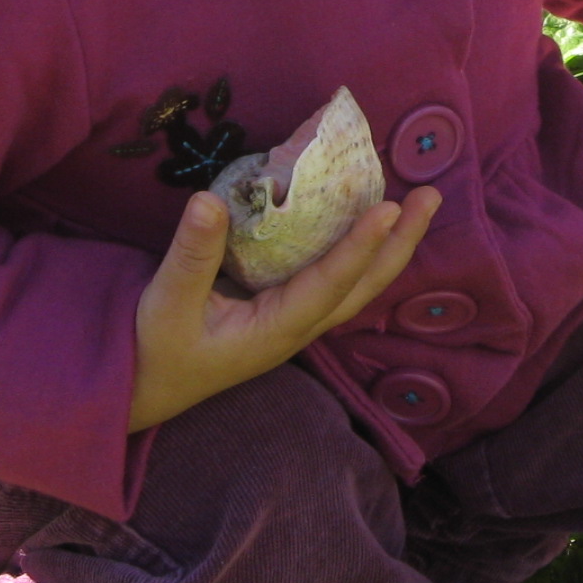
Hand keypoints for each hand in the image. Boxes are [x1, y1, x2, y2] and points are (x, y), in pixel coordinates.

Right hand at [128, 186, 439, 430]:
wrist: (149, 386)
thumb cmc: (156, 350)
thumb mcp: (166, 303)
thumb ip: (190, 255)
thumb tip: (208, 200)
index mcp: (276, 330)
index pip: (329, 285)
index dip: (360, 247)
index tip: (389, 209)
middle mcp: (299, 326)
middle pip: (364, 286)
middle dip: (401, 243)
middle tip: (432, 196)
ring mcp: (298, 319)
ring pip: (357, 283)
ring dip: (390, 245)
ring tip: (418, 203)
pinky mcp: (288, 308)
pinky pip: (337, 276)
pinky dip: (361, 248)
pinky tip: (368, 218)